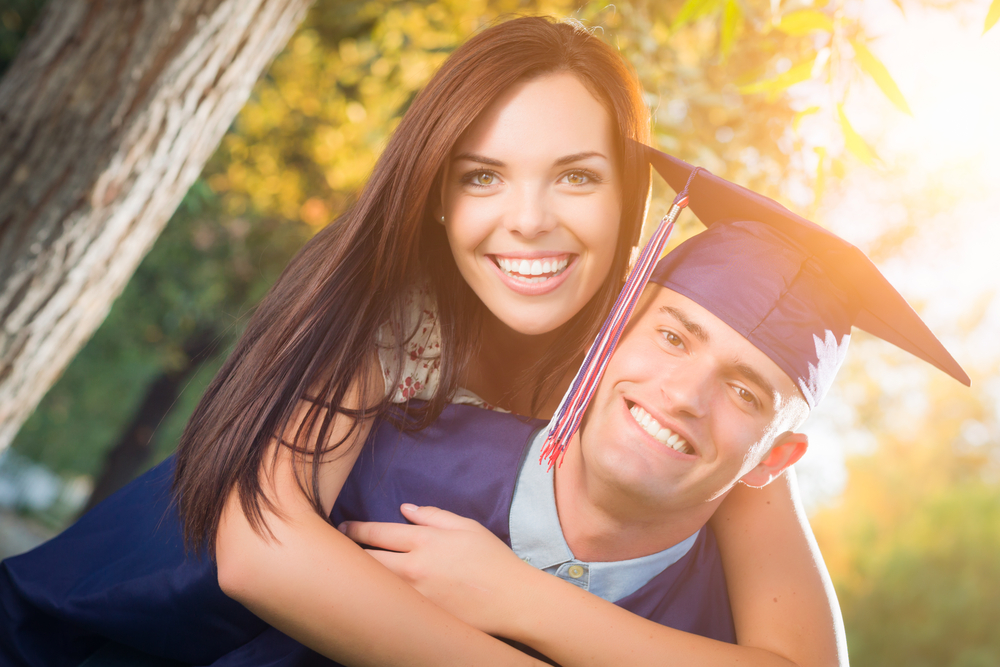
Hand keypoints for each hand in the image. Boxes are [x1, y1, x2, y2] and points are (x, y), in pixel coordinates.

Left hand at [339, 504, 540, 636]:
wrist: (513, 600)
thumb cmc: (492, 559)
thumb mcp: (466, 527)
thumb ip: (433, 515)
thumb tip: (405, 509)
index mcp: (424, 541)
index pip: (377, 532)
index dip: (355, 529)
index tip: (344, 528)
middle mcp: (413, 569)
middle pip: (365, 560)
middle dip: (348, 553)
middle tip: (337, 551)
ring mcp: (414, 597)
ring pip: (373, 585)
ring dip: (359, 577)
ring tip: (348, 573)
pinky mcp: (420, 618)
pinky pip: (389, 606)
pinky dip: (377, 599)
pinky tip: (371, 597)